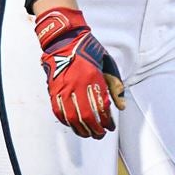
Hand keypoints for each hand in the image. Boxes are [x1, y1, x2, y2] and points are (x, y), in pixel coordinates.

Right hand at [34, 8, 126, 138]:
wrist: (64, 39)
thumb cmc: (88, 51)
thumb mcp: (107, 64)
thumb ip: (115, 85)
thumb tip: (121, 107)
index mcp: (93, 77)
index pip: (101, 107)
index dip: (107, 121)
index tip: (111, 127)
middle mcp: (77, 85)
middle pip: (87, 116)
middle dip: (95, 129)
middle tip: (101, 134)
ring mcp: (63, 89)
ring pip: (72, 118)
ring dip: (81, 130)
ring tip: (89, 134)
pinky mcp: (53, 90)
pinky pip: (59, 112)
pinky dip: (67, 122)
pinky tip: (74, 125)